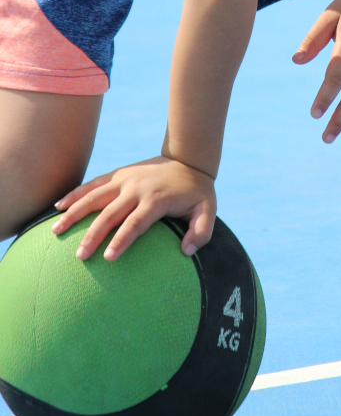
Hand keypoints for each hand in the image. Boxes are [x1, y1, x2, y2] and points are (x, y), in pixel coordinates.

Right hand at [50, 155, 215, 260]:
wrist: (189, 158)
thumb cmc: (198, 192)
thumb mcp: (208, 210)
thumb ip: (201, 232)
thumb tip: (186, 251)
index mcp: (156, 200)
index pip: (135, 223)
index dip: (121, 240)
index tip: (107, 258)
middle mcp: (137, 189)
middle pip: (110, 213)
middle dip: (94, 235)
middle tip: (80, 256)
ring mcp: (125, 179)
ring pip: (95, 197)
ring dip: (75, 213)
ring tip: (57, 230)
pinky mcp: (119, 174)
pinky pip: (93, 184)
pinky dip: (76, 193)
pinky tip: (59, 206)